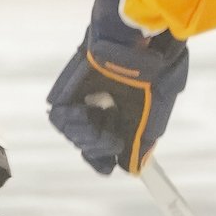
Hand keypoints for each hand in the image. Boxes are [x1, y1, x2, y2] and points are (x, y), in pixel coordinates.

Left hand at [47, 28, 189, 176]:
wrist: (134, 46)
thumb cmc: (152, 75)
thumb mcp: (154, 113)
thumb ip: (140, 144)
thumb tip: (133, 169)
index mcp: (125, 113)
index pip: (105, 148)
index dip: (103, 159)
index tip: (108, 164)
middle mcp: (103, 108)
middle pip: (89, 146)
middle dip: (98, 147)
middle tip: (110, 137)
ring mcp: (84, 100)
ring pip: (74, 135)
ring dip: (86, 136)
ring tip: (97, 122)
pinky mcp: (67, 91)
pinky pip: (60, 118)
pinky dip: (72, 122)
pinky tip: (85, 112)